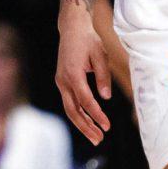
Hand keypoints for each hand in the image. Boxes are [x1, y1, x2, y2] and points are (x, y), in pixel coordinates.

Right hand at [55, 10, 114, 144]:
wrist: (71, 29)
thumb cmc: (88, 40)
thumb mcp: (100, 54)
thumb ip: (103, 76)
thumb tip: (106, 97)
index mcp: (73, 74)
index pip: (85, 100)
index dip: (96, 115)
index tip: (107, 126)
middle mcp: (63, 80)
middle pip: (73, 110)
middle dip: (86, 127)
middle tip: (99, 139)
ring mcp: (61, 82)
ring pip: (69, 109)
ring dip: (82, 124)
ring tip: (95, 136)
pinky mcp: (62, 82)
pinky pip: (69, 102)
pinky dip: (79, 114)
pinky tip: (89, 123)